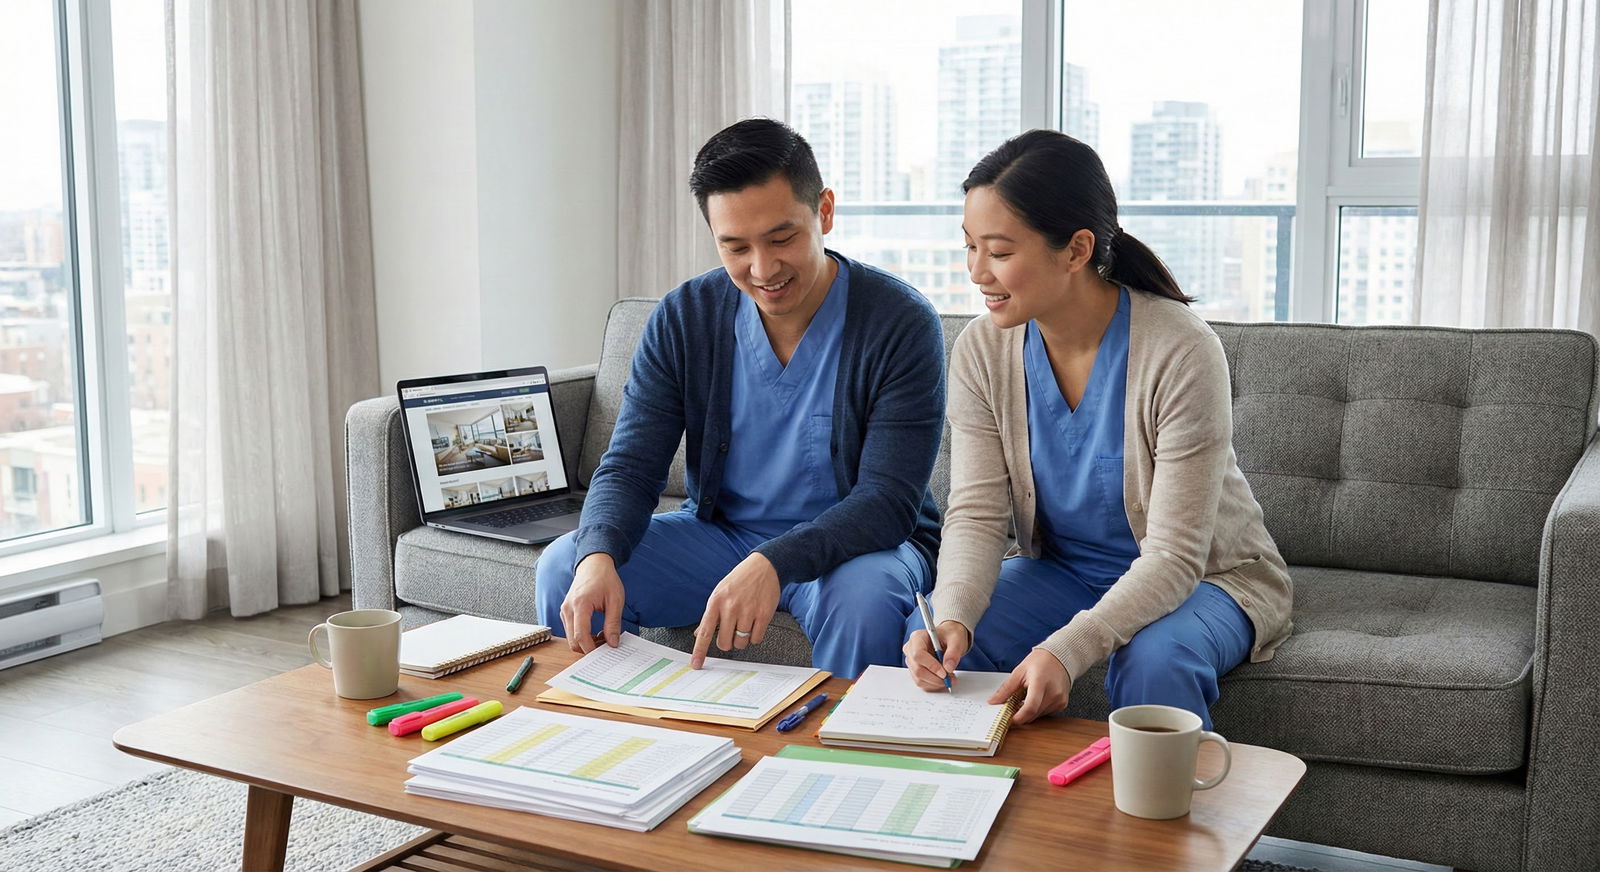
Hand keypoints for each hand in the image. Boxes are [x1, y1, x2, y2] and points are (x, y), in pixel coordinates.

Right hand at [559, 553, 624, 653]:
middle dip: (589, 648)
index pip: (580, 636)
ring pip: (571, 638)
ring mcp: (564, 610)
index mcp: (580, 604)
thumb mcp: (616, 600)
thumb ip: (613, 623)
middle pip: (573, 641)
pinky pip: (571, 631)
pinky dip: (582, 636)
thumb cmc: (605, 579)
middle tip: (606, 644)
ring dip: (585, 642)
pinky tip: (595, 631)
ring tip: (603, 634)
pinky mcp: (565, 612)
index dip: (591, 649)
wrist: (593, 564)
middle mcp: (568, 608)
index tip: (604, 654)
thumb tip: (613, 643)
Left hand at [691, 552, 780, 667]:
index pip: (705, 632)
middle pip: (724, 643)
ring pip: (741, 642)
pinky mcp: (764, 614)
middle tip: (731, 632)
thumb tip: (698, 634)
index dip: (700, 651)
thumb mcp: (720, 593)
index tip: (696, 665)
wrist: (764, 566)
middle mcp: (730, 607)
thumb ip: (710, 615)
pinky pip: (756, 638)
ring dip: (742, 639)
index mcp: (716, 602)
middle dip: (727, 643)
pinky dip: (755, 635)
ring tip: (744, 624)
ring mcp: (748, 611)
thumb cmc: (739, 581)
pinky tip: (755, 622)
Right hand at [903, 621, 971, 690]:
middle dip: (935, 678)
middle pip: (917, 670)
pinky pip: (922, 683)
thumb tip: (948, 667)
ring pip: (919, 679)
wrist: (949, 638)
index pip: (918, 655)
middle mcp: (911, 649)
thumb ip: (953, 652)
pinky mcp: (915, 670)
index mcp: (917, 637)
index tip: (944, 672)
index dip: (931, 666)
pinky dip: (934, 685)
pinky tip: (943, 680)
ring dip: (936, 683)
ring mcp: (912, 661)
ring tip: (949, 678)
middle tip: (950, 678)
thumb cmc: (950, 635)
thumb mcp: (956, 639)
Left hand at [990, 648, 1071, 723]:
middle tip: (1013, 706)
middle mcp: (1053, 693)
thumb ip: (1006, 689)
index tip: (1010, 720)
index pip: (1030, 707)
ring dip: (1029, 711)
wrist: (1059, 657)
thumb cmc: (1040, 662)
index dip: (1019, 717)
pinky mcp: (1062, 704)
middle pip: (1033, 714)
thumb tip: (993, 701)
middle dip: (1021, 714)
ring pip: (1039, 715)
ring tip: (1027, 696)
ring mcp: (1059, 700)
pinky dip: (1038, 709)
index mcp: (1040, 682)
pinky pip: (1046, 713)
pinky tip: (1037, 697)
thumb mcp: (1019, 672)